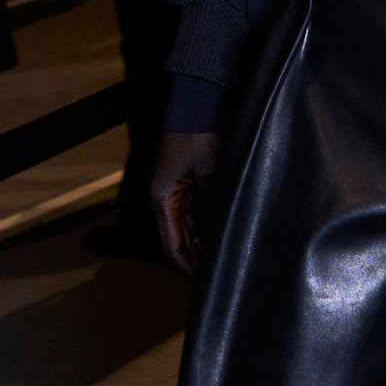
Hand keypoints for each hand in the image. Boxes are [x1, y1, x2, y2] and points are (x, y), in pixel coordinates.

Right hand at [150, 129, 220, 278]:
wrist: (196, 99)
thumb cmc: (198, 132)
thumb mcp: (210, 170)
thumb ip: (214, 203)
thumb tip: (224, 232)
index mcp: (161, 198)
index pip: (172, 245)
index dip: (186, 268)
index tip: (202, 286)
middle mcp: (164, 198)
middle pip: (178, 240)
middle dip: (195, 261)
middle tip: (216, 282)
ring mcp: (175, 190)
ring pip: (188, 228)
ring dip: (201, 246)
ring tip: (221, 266)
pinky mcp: (187, 181)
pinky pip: (195, 212)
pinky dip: (206, 228)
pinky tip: (220, 239)